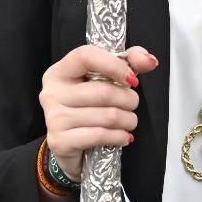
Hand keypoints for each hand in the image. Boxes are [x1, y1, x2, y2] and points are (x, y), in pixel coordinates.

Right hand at [40, 44, 156, 180]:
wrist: (71, 145)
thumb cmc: (88, 108)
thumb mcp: (105, 80)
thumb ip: (128, 63)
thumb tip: (149, 60)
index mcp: (61, 71)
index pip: (86, 56)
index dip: (114, 65)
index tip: (131, 78)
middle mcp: (52, 92)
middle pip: (103, 91)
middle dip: (128, 100)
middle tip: (132, 105)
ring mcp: (54, 118)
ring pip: (106, 116)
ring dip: (127, 120)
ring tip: (128, 122)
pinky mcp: (60, 141)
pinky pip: (100, 135)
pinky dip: (119, 136)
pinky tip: (122, 136)